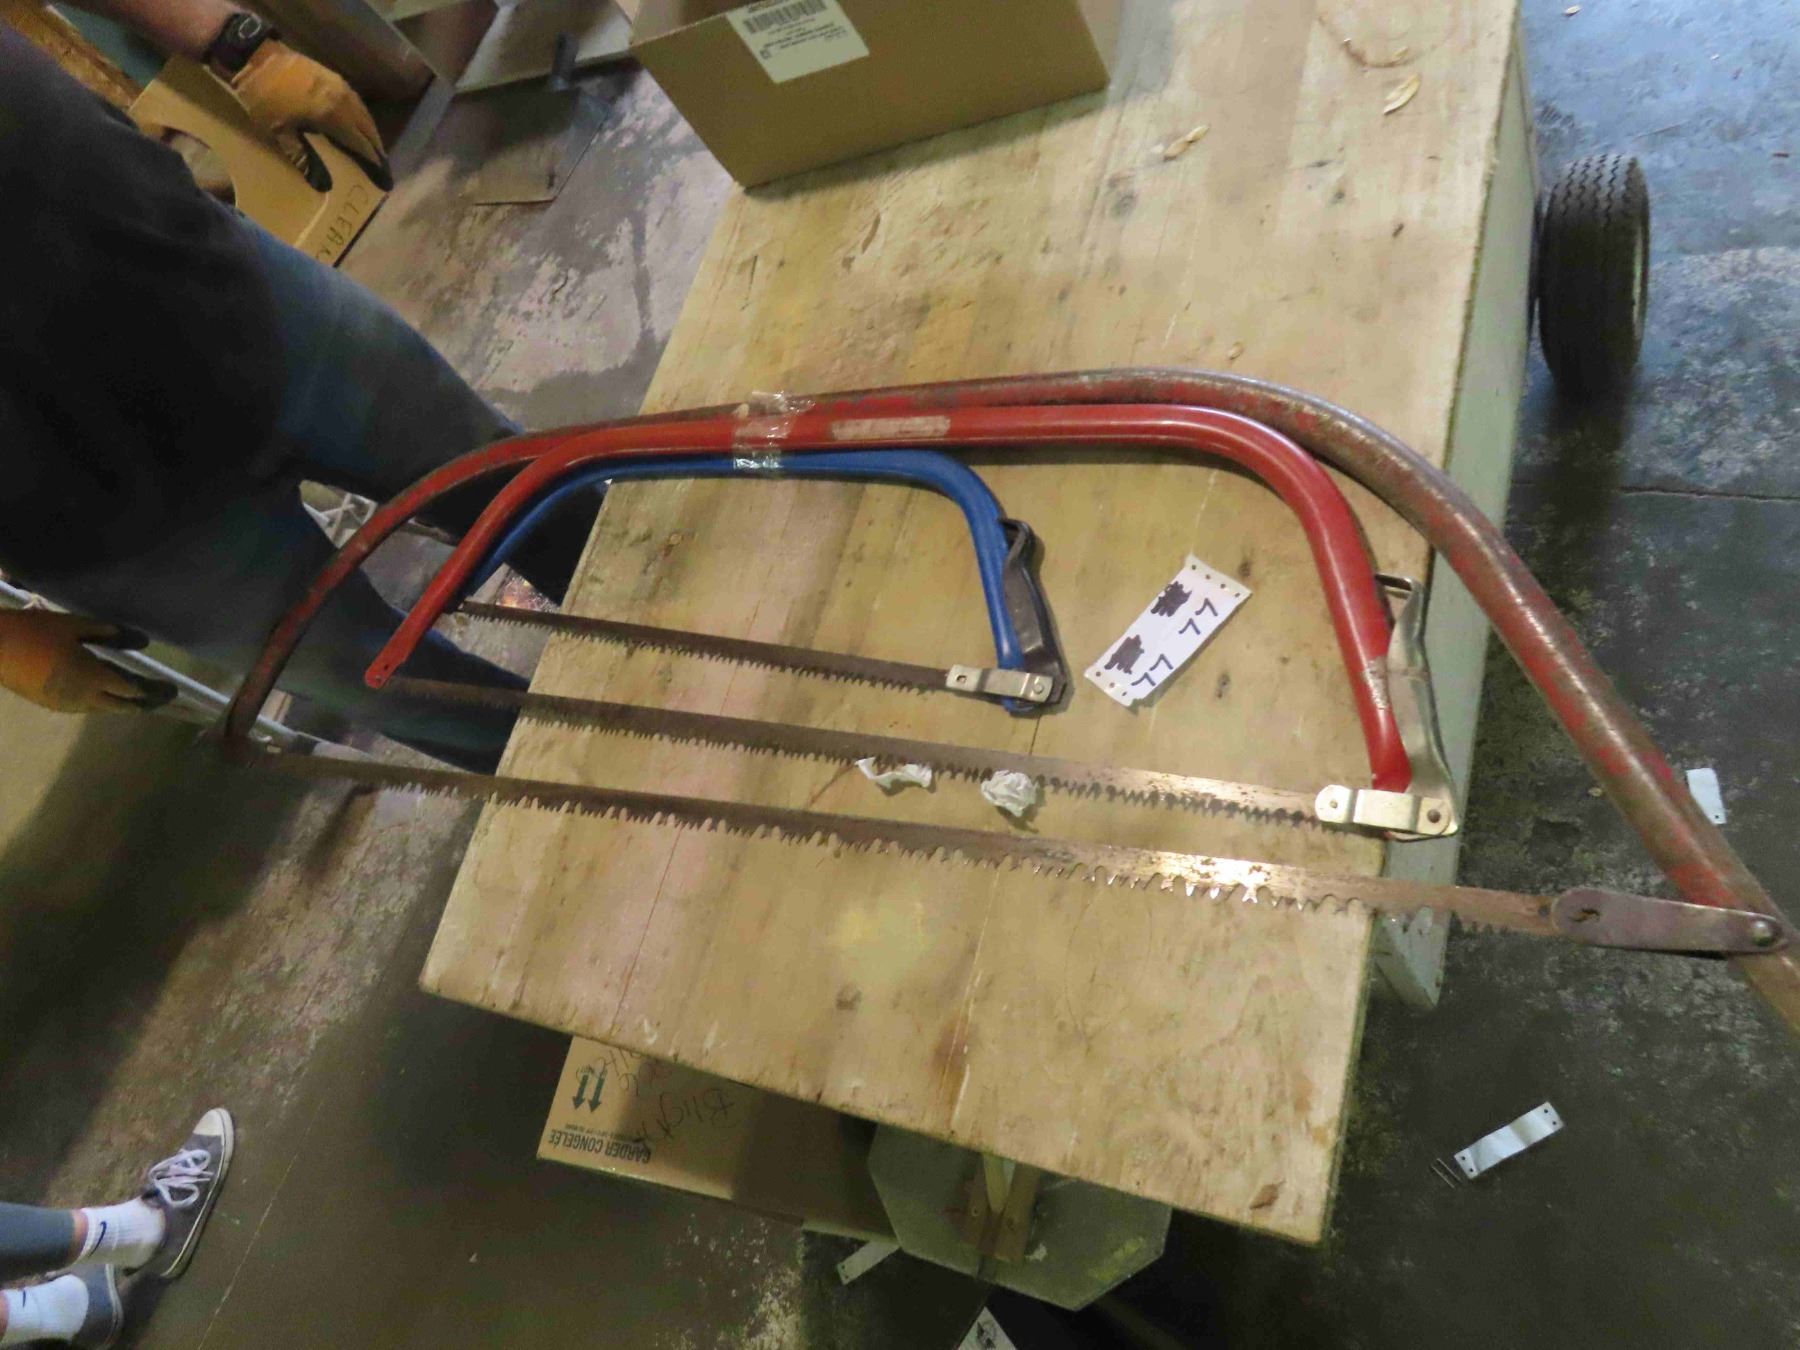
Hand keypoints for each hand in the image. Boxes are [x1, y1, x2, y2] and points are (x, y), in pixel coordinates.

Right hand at [0, 612, 177, 713]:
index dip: (154, 691)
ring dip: (122, 703)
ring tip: (138, 695)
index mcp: (92, 677)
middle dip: (144, 703)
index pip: (133, 690)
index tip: (172, 689)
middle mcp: (83, 697)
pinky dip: (101, 701)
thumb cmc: (34, 631)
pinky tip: (104, 692)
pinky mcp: (51, 705)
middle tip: (162, 696)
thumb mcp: (75, 626)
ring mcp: (65, 704)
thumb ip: (111, 634)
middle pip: (122, 706)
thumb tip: (143, 642)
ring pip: (103, 708)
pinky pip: (85, 707)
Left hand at [228, 39, 391, 189]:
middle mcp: (342, 101)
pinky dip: (362, 116)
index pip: (360, 143)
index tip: (382, 175)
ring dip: (371, 131)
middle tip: (382, 164)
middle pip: (368, 128)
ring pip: (364, 113)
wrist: (253, 57)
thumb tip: (324, 186)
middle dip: (376, 147)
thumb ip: (304, 158)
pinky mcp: (333, 77)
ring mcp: (339, 86)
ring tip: (375, 146)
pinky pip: (356, 101)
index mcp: (332, 116)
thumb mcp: (279, 133)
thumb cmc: (263, 99)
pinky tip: (359, 122)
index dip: (372, 160)